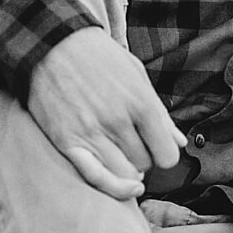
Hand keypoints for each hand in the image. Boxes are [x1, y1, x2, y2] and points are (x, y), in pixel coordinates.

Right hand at [26, 25, 184, 198]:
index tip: (157, 148)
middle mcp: (118, 120)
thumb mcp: (137, 74)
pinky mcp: (68, 142)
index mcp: (140, 102)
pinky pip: (95, 177)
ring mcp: (92, 133)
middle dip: (144, 157)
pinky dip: (114, 187)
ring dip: (128, 169)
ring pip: (124, 173)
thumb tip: (179, 142)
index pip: (166, 154)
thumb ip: (160, 112)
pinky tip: (126, 185)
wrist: (53, 45)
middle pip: (144, 163)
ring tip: (123, 154)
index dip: (165, 154)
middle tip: (134, 143)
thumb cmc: (99, 58)